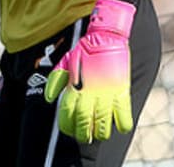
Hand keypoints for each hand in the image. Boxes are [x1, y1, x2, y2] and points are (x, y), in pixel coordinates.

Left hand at [44, 0, 135, 143]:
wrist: (106, 36)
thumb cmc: (85, 49)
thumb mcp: (65, 62)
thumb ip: (55, 81)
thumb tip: (49, 100)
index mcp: (74, 86)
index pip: (67, 115)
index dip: (67, 126)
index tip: (69, 130)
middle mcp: (89, 92)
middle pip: (83, 123)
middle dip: (82, 134)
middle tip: (84, 137)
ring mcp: (107, 93)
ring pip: (102, 124)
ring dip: (100, 133)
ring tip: (98, 134)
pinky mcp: (122, 92)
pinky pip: (124, 117)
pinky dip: (122, 125)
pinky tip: (118, 126)